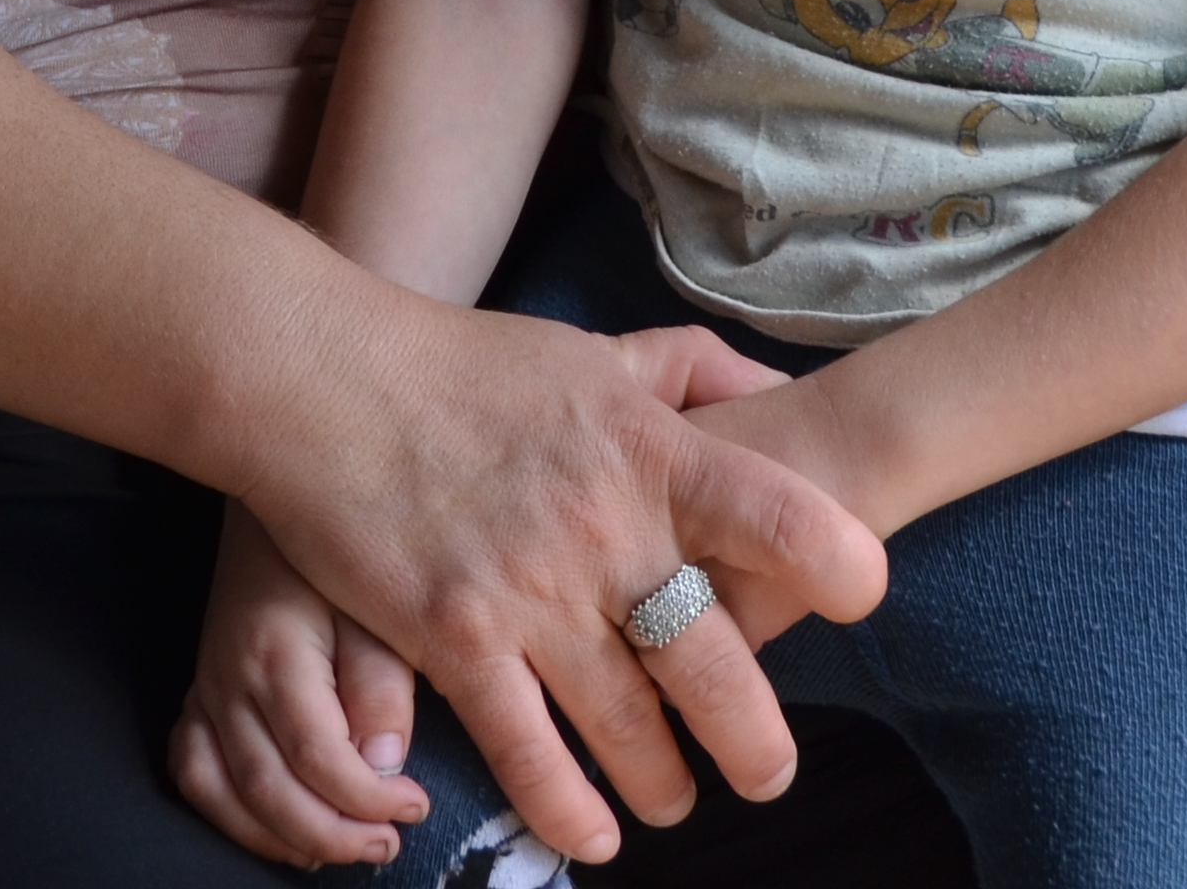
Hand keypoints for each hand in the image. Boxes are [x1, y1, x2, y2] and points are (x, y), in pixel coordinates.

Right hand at [173, 506, 428, 867]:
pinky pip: (192, 770)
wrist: (280, 489)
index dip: (367, 800)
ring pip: (221, 792)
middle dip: (332, 833)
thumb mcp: (377, 604)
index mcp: (276, 652)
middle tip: (387, 845)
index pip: (317, 758)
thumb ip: (382, 684)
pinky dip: (228, 813)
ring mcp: (206, 687)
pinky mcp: (199, 693)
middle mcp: (229, 677)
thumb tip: (384, 765)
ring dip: (278, 837)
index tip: (415, 808)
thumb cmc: (338, 553)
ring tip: (337, 849)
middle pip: (267, 789)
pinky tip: (276, 827)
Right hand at [226, 302, 886, 864]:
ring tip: (677, 800)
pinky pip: (529, 752)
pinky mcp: (456, 642)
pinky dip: (568, 809)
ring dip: (663, 782)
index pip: (778, 513)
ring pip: (629, 726)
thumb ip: (691, 372)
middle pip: (714, 663)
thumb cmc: (466, 364)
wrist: (327, 381)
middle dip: (755, 739)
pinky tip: (594, 835)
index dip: (835, 563)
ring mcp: (529, 593)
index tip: (859, 599)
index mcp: (649, 450)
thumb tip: (775, 388)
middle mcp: (604, 529)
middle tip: (769, 773)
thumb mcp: (595, 351)